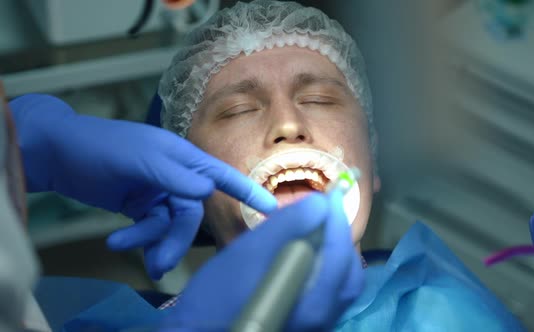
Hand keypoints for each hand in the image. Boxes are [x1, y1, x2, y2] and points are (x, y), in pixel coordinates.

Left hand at [9, 94, 276, 278]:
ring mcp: (158, 192)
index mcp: (184, 158)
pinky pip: (150, 227)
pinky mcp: (141, 205)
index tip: (271, 209)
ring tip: (126, 249)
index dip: (248, 192)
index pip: (222, 176)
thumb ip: (175, 177)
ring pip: (169, 225)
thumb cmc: (102, 146)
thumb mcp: (141, 159)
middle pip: (190, 215)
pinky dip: (137, 238)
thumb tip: (208, 192)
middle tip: (160, 265)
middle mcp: (176, 176)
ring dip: (152, 241)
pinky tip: (117, 241)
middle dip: (175, 239)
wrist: (58, 154)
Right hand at [163, 192, 363, 330]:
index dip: (336, 219)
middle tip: (321, 210)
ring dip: (333, 250)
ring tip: (314, 227)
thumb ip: (288, 227)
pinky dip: (325, 266)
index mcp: (314, 303)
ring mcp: (316, 323)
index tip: (330, 193)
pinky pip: (329, 291)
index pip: (339, 253)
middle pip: (349, 270)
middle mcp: (323, 317)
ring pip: (341, 281)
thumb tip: (321, 203)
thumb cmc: (218, 296)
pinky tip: (305, 252)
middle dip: (338, 235)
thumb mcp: (248, 254)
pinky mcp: (306, 322)